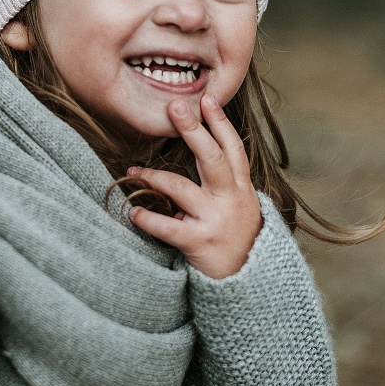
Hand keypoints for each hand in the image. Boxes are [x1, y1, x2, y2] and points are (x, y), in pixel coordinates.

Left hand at [127, 94, 262, 278]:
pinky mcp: (200, 243)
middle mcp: (232, 200)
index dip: (220, 122)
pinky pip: (169, 227)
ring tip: (133, 171)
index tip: (207, 98)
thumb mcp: (240, 207)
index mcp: (241, 188)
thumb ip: (224, 183)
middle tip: (174, 106)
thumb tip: (201, 150)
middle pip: (213, 157)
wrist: (251, 287)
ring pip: (182, 188)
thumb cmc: (237, 241)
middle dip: (193, 130)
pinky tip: (133, 212)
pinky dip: (148, 218)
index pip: (233, 148)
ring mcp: (217, 221)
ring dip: (154, 177)